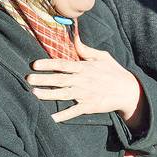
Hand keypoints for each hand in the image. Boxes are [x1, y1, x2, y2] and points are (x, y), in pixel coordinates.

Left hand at [27, 35, 141, 123]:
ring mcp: (85, 95)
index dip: (49, 64)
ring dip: (48, 95)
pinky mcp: (89, 106)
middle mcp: (83, 81)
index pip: (64, 64)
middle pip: (60, 80)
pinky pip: (73, 111)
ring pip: (63, 95)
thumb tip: (74, 38)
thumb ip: (86, 50)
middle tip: (28, 79)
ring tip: (33, 93)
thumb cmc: (114, 71)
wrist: (128, 91)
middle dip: (43, 79)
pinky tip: (50, 118)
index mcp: (85, 68)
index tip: (35, 64)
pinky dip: (62, 115)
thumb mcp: (103, 57)